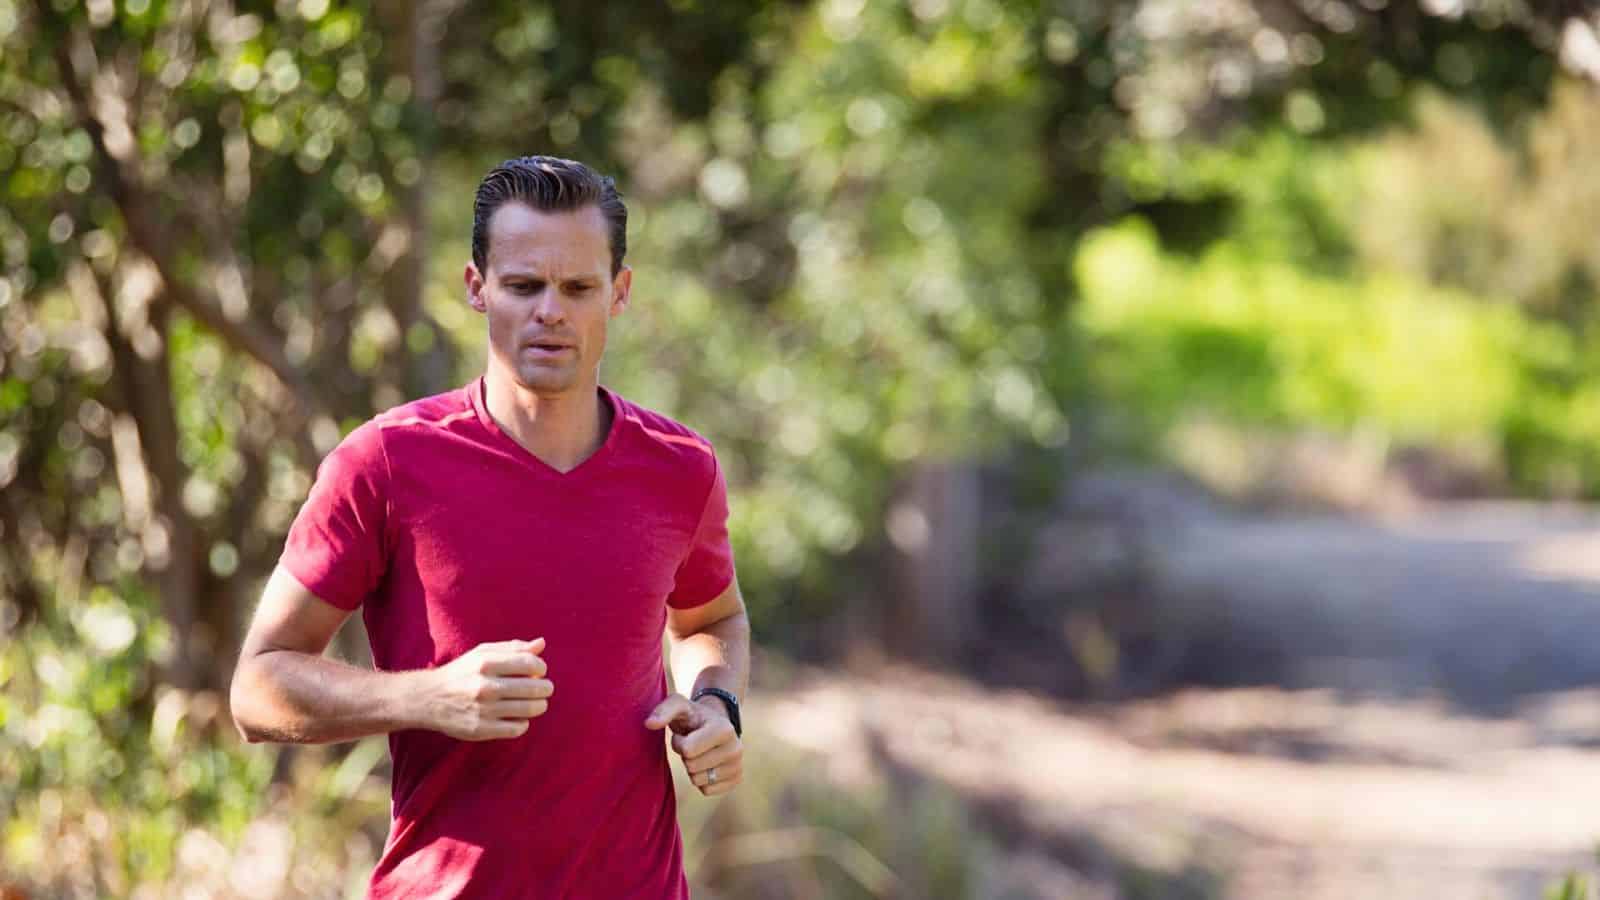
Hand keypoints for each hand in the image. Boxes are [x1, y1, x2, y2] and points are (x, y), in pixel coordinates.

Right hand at [417, 638, 552, 740]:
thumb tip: (541, 644)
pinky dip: (523, 723)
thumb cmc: (462, 673)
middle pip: (534, 688)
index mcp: (485, 663)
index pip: (529, 663)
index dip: (541, 667)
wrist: (428, 699)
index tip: (540, 671)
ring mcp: (483, 710)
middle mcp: (485, 686)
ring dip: (539, 705)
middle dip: (545, 688)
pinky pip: (516, 728)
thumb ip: (512, 648)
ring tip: (537, 703)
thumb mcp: (482, 653)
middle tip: (544, 688)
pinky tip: (518, 717)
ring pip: (529, 709)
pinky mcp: (481, 729)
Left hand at [645, 692, 742, 795]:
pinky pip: (707, 791)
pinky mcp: (736, 780)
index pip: (688, 750)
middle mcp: (736, 749)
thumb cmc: (692, 715)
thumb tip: (648, 723)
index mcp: (724, 729)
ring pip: (698, 781)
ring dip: (692, 768)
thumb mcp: (678, 705)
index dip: (679, 743)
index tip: (686, 734)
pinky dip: (701, 780)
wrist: (714, 723)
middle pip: (692, 767)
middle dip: (685, 756)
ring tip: (699, 753)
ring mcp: (737, 766)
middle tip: (692, 744)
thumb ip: (663, 711)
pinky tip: (707, 764)